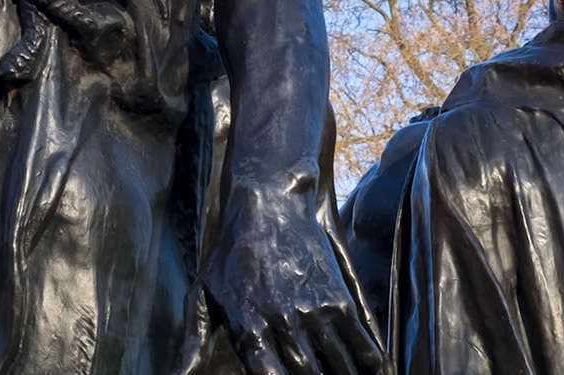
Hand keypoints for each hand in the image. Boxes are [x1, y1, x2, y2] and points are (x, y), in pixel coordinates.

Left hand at [182, 195, 387, 374]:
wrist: (267, 204)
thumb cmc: (229, 253)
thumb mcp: (202, 293)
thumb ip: (193, 342)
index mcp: (246, 326)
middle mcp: (281, 322)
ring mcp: (313, 311)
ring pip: (336, 365)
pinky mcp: (338, 298)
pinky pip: (360, 343)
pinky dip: (370, 364)